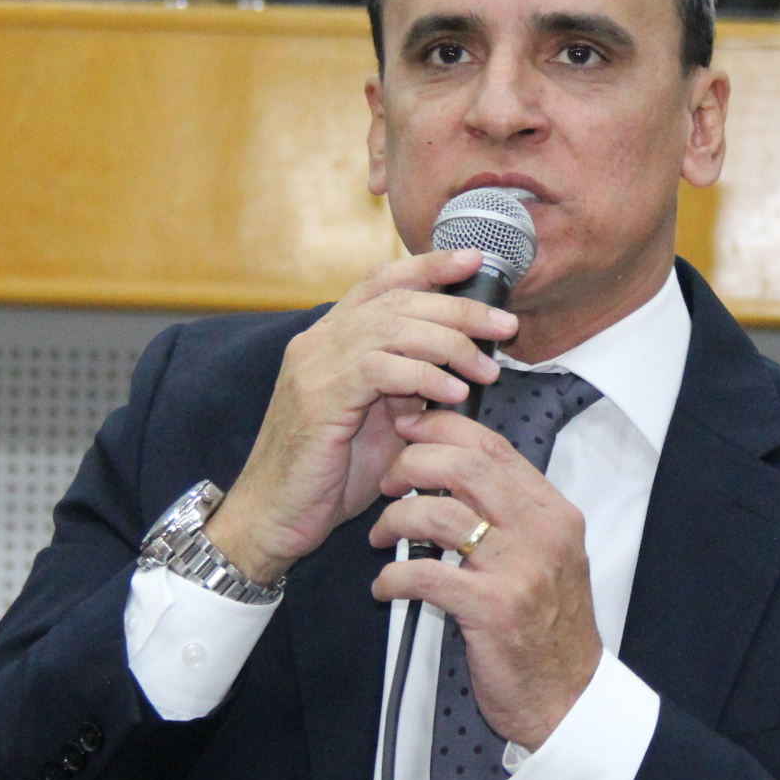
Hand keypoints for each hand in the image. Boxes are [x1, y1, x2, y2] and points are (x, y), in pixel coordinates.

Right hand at [204, 249, 516, 587]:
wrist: (275, 519)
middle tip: (504, 327)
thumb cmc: (329, 476)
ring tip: (486, 370)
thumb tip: (460, 368)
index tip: (474, 259)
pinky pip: (380, 368)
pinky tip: (453, 394)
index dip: (429, 265)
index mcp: (332, 339)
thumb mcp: (381, 423)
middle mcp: (319, 341)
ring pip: (393, 327)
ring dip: (450, 344)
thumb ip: (411, 388)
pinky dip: (424, 376)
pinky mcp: (318, 397)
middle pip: (398, 300)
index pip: (383, 282)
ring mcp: (314, 365)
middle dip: (458, 308)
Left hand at [368, 410, 600, 749]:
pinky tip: (385, 585)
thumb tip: (457, 470)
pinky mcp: (492, 610)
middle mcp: (542, 534)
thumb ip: (512, 514)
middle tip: (388, 481)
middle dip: (413, 463)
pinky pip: (425, 575)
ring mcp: (520, 571)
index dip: (444, 429)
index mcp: (554, 514)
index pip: (494, 448)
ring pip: (440, 514)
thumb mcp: (547, 557)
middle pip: (466, 467)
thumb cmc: (549, 629)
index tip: (410, 431)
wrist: (568, 696)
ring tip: (381, 535)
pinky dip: (393, 576)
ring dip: (396, 519)